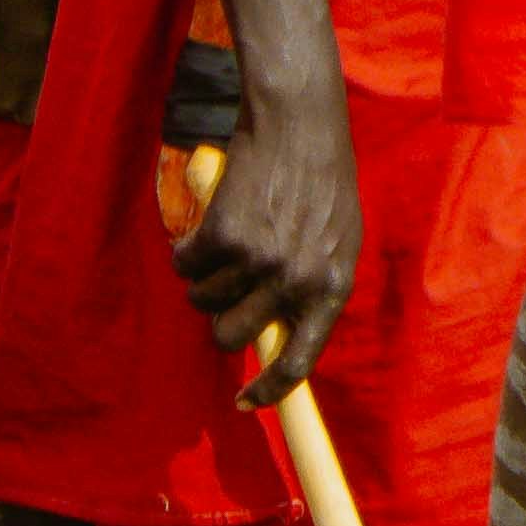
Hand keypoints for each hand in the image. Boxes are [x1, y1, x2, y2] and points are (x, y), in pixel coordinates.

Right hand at [163, 89, 362, 405]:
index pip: (299, 361)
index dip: (267, 390)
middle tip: (221, 289)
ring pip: (202, 298)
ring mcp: (259, 260)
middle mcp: (295, 281)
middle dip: (218, 318)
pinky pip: (186, 262)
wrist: (299, 122)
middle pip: (232, 335)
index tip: (244, 402)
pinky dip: (186, 248)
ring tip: (222, 241)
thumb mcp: (339, 238)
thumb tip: (281, 333)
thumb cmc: (322, 178)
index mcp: (331, 287)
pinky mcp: (224, 235)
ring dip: (201, 276)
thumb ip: (314, 285)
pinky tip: (206, 222)